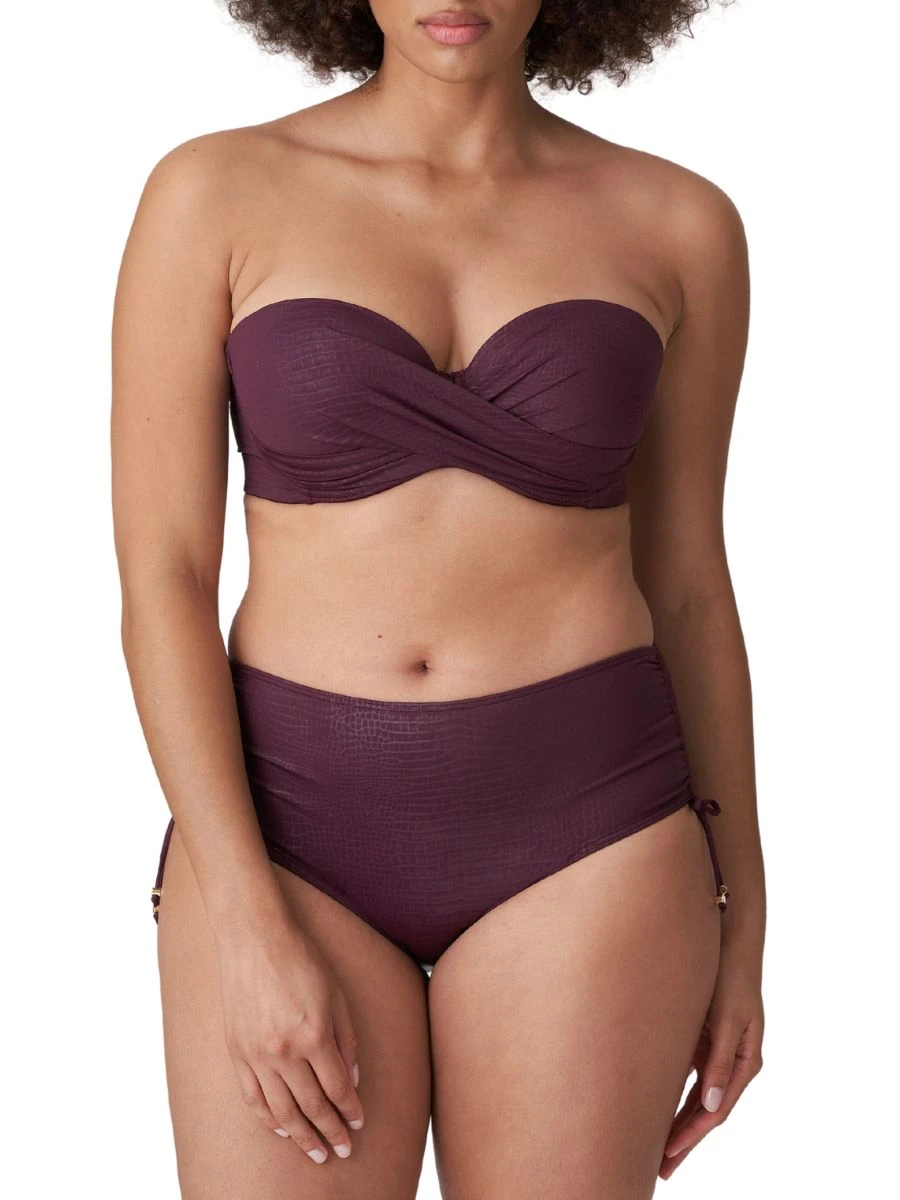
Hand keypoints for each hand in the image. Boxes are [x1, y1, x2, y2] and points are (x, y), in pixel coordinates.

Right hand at [216, 916, 364, 1164]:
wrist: (253, 939)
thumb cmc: (301, 961)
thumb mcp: (336, 995)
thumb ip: (346, 1041)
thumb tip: (352, 1081)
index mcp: (313, 1035)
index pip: (337, 1087)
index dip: (350, 1110)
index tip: (359, 1124)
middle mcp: (284, 1051)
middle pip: (311, 1105)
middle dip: (330, 1131)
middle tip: (342, 1150)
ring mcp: (256, 1054)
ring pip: (281, 1111)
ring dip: (301, 1136)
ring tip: (316, 1152)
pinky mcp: (236, 1052)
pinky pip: (252, 1098)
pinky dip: (268, 1120)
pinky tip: (282, 1131)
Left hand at [659, 944, 763, 1178]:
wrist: (730, 939)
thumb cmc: (730, 976)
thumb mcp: (728, 1018)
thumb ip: (721, 1061)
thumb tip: (711, 1106)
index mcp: (745, 1061)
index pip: (716, 1110)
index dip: (692, 1134)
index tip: (669, 1154)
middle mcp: (734, 1062)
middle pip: (707, 1111)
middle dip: (685, 1140)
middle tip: (662, 1170)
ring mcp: (720, 1052)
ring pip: (699, 1099)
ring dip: (680, 1123)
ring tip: (658, 1151)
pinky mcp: (707, 1040)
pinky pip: (690, 1077)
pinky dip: (677, 1097)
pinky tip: (659, 1110)